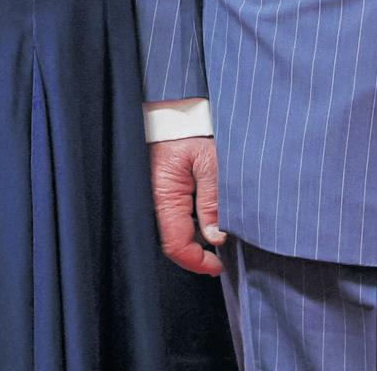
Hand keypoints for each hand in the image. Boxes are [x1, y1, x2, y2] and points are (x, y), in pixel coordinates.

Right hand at [150, 136, 224, 275]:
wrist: (176, 110)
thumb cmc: (191, 131)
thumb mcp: (210, 161)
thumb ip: (213, 201)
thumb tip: (217, 237)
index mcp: (164, 196)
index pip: (176, 245)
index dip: (198, 262)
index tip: (219, 266)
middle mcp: (156, 202)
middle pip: (175, 243)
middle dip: (198, 254)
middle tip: (221, 256)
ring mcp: (158, 199)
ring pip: (175, 233)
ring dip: (196, 240)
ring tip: (219, 237)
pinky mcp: (163, 194)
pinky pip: (175, 219)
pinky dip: (192, 226)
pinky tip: (208, 223)